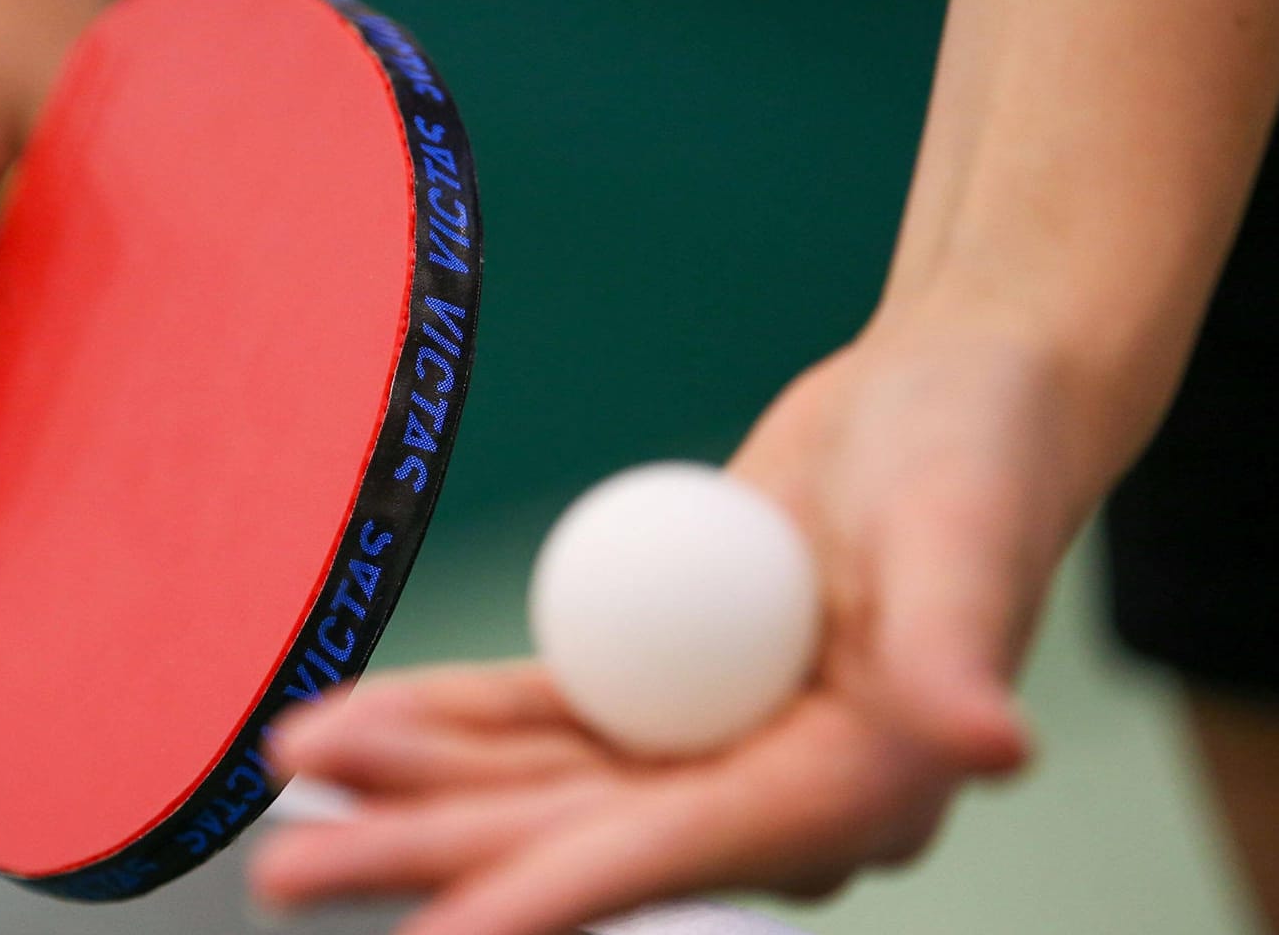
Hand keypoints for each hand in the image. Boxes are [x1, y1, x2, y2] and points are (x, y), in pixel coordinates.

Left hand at [251, 317, 1110, 934]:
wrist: (944, 397)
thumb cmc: (978, 460)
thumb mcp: (966, 538)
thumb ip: (956, 650)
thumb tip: (992, 748)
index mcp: (849, 791)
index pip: (673, 852)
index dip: (551, 894)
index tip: (439, 934)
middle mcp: (765, 795)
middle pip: (567, 836)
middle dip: (428, 855)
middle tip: (286, 876)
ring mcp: (700, 746)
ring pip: (528, 784)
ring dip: (407, 784)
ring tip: (288, 777)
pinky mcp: (654, 691)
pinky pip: (530, 718)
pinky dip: (440, 720)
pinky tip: (351, 722)